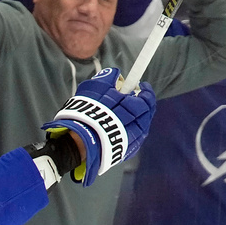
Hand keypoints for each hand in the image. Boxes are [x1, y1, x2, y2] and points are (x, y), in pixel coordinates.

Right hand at [42, 67, 155, 186]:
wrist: (79, 141)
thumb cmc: (87, 112)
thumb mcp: (94, 88)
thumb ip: (107, 78)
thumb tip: (116, 73)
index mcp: (133, 109)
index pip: (147, 98)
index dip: (146, 91)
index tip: (142, 85)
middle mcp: (137, 125)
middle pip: (146, 113)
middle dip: (143, 103)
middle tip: (134, 98)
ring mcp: (133, 140)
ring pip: (141, 126)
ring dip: (137, 118)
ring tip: (126, 113)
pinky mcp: (126, 150)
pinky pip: (134, 138)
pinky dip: (131, 130)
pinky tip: (121, 127)